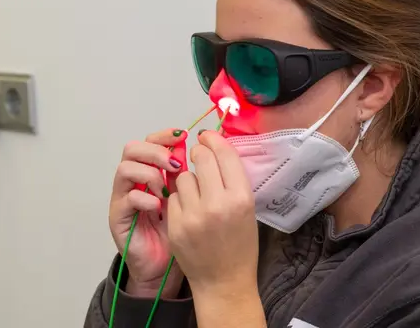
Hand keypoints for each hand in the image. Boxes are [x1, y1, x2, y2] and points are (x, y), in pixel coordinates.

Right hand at [109, 128, 187, 297]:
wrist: (164, 267)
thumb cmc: (181, 233)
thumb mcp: (191, 200)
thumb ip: (189, 176)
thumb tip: (202, 149)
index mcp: (152, 171)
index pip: (151, 141)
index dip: (164, 135)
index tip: (183, 136)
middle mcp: (134, 180)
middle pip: (133, 148)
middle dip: (156, 151)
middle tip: (174, 164)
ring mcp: (123, 197)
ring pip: (125, 168)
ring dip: (149, 174)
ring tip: (165, 190)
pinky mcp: (118, 217)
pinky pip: (126, 197)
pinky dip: (144, 198)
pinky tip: (158, 207)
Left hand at [166, 130, 258, 296]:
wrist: (224, 282)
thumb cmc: (240, 245)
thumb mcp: (247, 209)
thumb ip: (232, 179)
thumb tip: (214, 145)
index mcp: (241, 198)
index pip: (224, 154)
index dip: (214, 140)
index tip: (207, 136)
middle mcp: (218, 204)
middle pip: (201, 158)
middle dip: (199, 153)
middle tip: (199, 155)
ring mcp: (194, 216)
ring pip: (183, 176)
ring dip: (188, 179)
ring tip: (197, 193)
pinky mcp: (175, 226)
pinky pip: (173, 197)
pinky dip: (179, 200)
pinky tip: (188, 211)